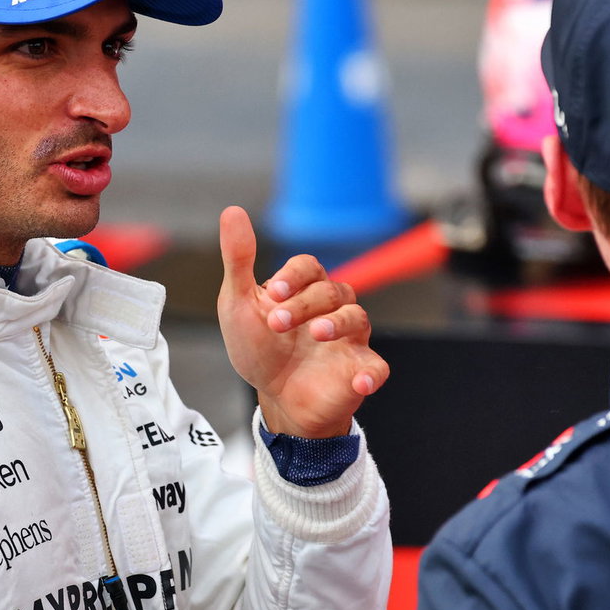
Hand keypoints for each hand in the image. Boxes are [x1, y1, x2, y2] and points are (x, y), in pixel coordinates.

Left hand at [217, 206, 388, 437]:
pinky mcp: (359, 370)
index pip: (310, 267)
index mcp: (304, 291)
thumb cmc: (259, 349)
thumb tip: (232, 211)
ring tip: (315, 334)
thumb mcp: (239, 305)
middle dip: (304, 305)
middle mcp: (331, 310)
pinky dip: (372, 373)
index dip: (295, 275)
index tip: (275, 292)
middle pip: (332, 291)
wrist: (274, 399)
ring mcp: (348, 340)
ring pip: (357, 318)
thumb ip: (238, 260)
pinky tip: (359, 381)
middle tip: (277, 324)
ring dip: (337, 324)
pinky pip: (377, 367)